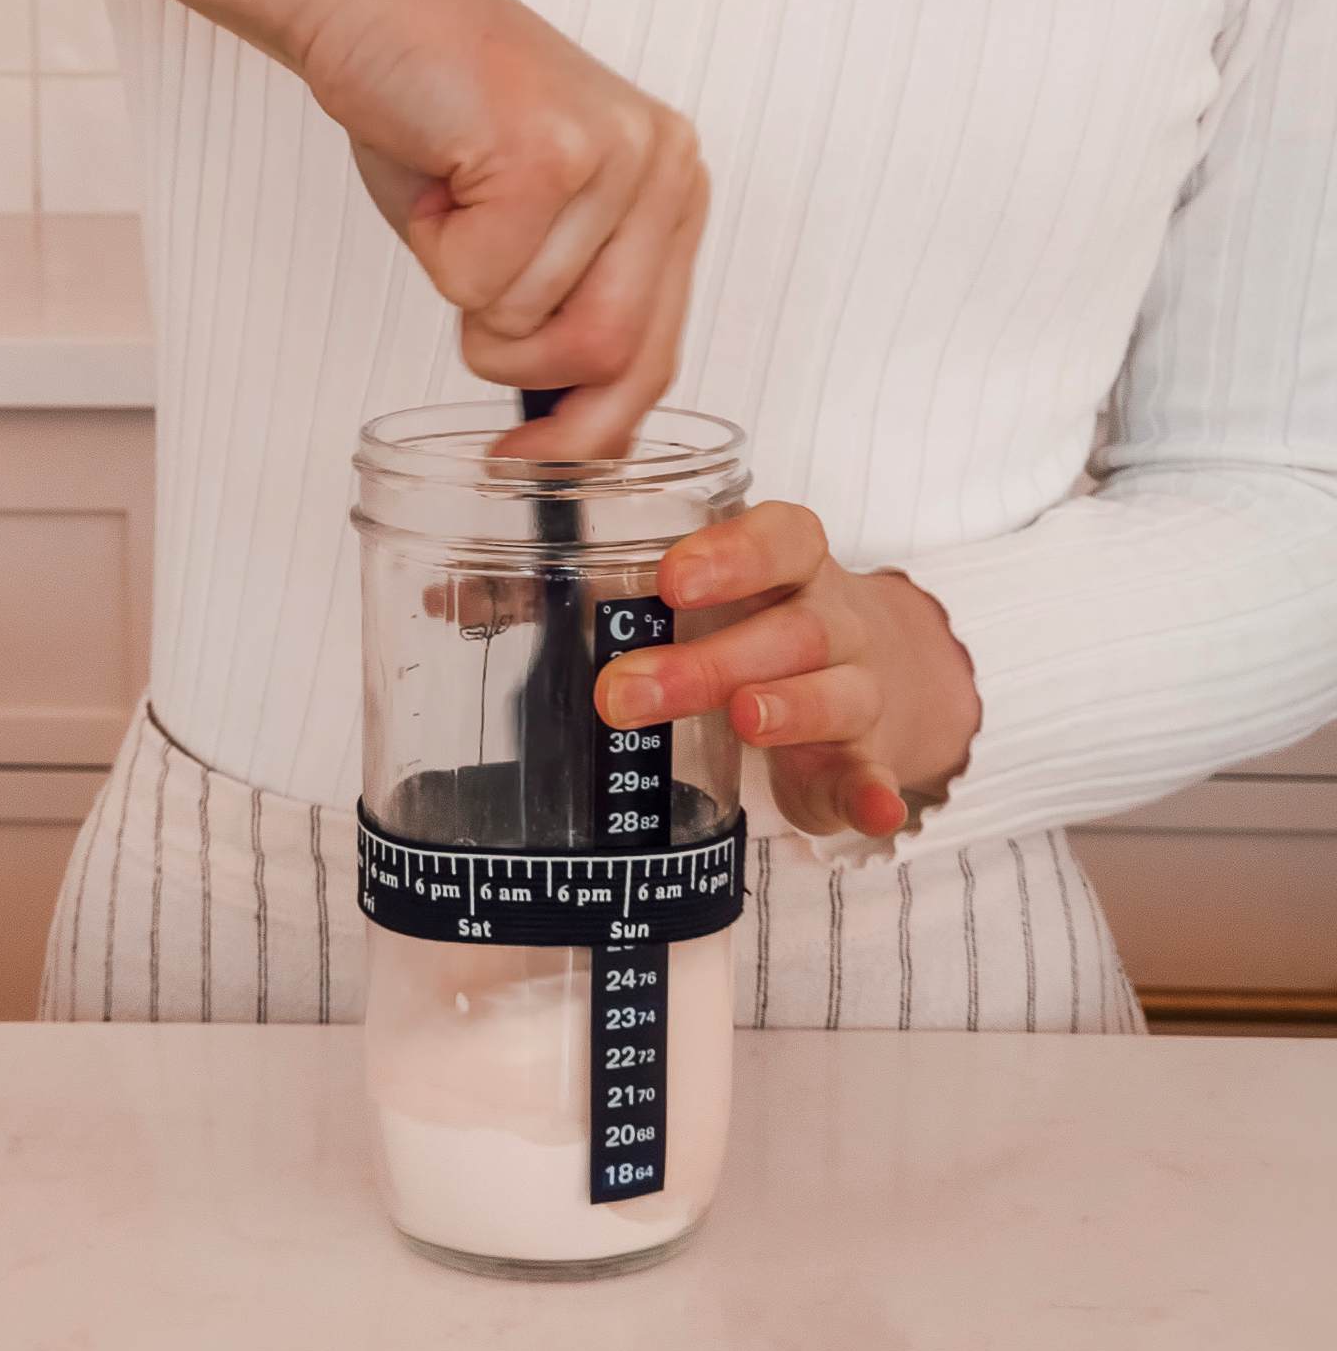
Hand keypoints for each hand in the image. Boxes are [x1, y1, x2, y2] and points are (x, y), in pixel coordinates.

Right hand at [60, 0, 706, 459]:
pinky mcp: (550, 152)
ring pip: (538, 326)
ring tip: (452, 207)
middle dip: (520, 361)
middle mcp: (665, 168)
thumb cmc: (432, 112)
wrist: (361, 1)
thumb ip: (567, 311)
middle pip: (609, 355)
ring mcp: (616, 156)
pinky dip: (436, 253)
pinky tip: (437, 179)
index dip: (593, 425)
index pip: (657, 354)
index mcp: (671, 189)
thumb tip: (577, 436)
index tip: (536, 462)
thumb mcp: (524, 231)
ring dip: (466, 294)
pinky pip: (482, 283)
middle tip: (469, 320)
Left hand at [593, 502, 981, 838]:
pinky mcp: (861, 759)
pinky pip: (874, 774)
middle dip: (711, 660)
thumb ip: (612, 592)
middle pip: (793, 629)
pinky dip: (875, 794)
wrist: (861, 670)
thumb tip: (474, 597)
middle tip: (626, 691)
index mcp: (792, 565)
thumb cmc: (753, 621)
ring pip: (837, 693)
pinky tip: (873, 811)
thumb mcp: (702, 595)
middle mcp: (833, 621)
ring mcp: (855, 689)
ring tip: (745, 719)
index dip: (732, 554)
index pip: (781, 539)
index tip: (670, 579)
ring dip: (792, 707)